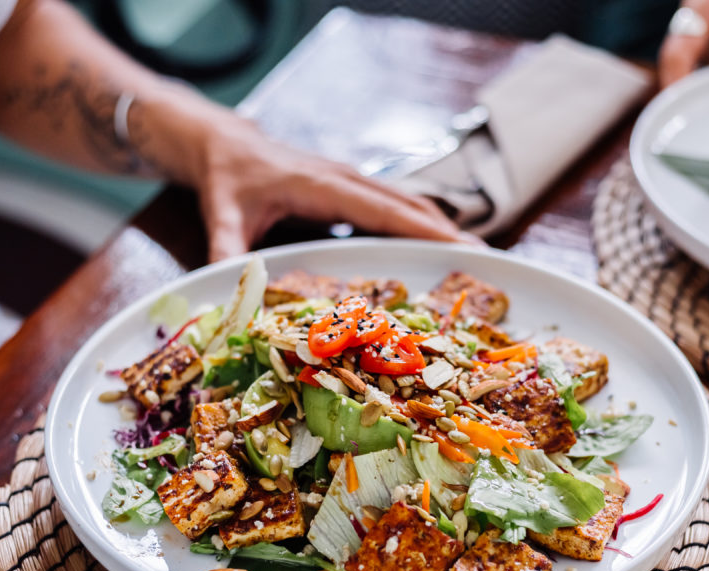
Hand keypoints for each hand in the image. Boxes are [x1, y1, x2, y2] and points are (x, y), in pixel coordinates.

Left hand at [158, 105, 480, 261]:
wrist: (227, 144)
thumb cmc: (229, 178)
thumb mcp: (221, 213)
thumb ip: (227, 248)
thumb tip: (231, 287)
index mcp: (322, 185)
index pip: (382, 209)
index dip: (422, 228)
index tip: (459, 246)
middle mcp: (346, 179)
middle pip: (408, 206)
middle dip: (449, 231)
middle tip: (487, 260)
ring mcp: (352, 182)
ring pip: (408, 203)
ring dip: (442, 226)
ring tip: (477, 256)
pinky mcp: (352, 189)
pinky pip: (396, 206)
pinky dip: (423, 224)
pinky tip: (441, 245)